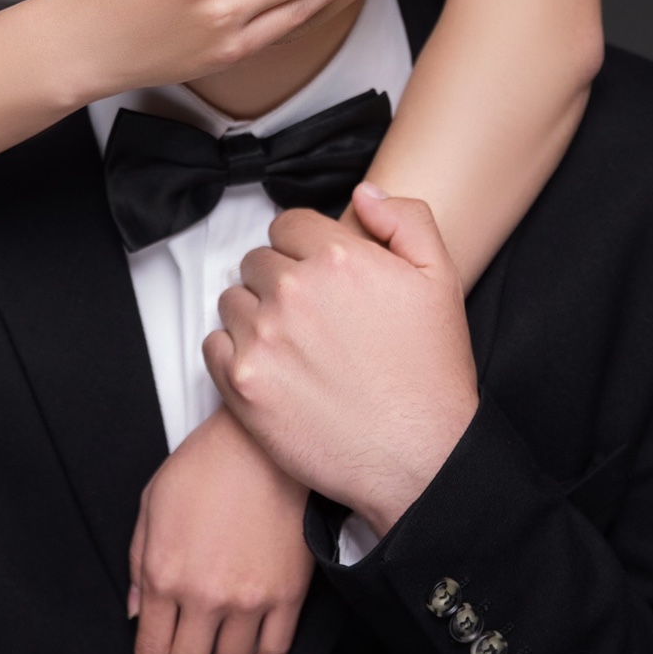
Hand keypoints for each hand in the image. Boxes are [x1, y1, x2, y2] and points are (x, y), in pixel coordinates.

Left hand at [128, 407, 311, 653]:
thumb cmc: (203, 467)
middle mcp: (204, 596)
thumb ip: (139, 562)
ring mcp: (248, 600)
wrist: (260, 446)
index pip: (151, 649)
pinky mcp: (286, 595)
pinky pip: (273, 649)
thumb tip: (137, 611)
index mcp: (165, 574)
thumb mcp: (150, 506)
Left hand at [204, 185, 479, 536]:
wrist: (421, 460)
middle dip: (279, 281)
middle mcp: (293, 290)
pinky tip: (270, 370)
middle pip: (257, 261)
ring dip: (254, 315)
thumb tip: (363, 193)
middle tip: (310, 317)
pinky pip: (212, 345)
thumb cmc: (430, 375)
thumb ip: (405, 219)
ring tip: (292, 346)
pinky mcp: (241, 384)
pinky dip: (233, 353)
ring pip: (233, 301)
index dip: (303, 248)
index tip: (317, 275)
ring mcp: (262, 338)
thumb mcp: (440, 279)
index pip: (287, 225)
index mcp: (338, 258)